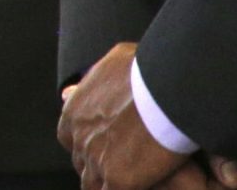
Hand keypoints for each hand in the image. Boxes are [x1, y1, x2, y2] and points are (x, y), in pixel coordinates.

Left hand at [60, 43, 226, 189]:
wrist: (167, 90)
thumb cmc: (147, 71)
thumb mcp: (117, 61)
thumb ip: (106, 74)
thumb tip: (112, 73)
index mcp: (73, 112)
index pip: (70, 137)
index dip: (86, 144)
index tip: (104, 146)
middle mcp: (79, 137)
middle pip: (81, 162)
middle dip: (97, 165)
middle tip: (119, 165)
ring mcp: (97, 160)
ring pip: (92, 182)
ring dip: (106, 181)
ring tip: (125, 178)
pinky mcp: (119, 179)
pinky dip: (117, 189)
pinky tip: (133, 186)